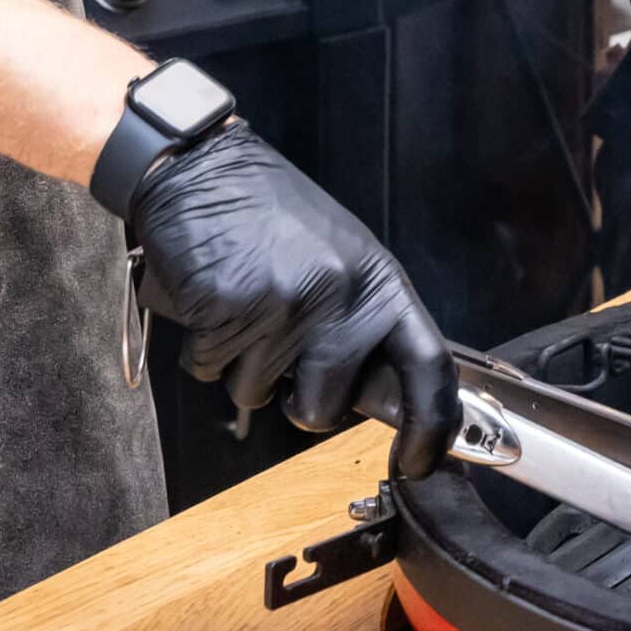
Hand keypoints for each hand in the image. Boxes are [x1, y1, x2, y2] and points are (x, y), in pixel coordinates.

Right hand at [128, 120, 457, 477]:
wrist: (200, 168)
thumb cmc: (268, 212)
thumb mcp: (340, 257)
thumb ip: (364, 320)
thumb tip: (387, 394)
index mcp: (377, 280)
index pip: (428, 366)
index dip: (430, 427)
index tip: (419, 461)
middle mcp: (339, 294)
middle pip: (325, 408)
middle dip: (297, 400)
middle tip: (280, 351)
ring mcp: (284, 304)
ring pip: (258, 395)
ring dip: (243, 365)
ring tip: (243, 305)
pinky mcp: (229, 310)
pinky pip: (211, 370)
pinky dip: (205, 349)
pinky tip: (212, 300)